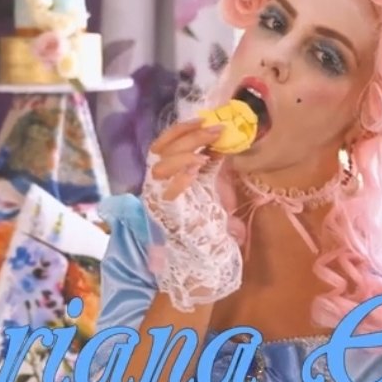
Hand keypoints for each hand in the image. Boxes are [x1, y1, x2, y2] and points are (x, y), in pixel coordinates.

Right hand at [140, 118, 242, 311]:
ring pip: (160, 166)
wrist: (204, 262)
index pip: (163, 145)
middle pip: (161, 150)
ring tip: (206, 153)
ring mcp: (159, 200)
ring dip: (185, 153)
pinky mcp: (167, 216)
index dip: (181, 130)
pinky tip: (198, 169)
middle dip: (189, 136)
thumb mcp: (214, 189)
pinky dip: (182, 177)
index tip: (203, 119)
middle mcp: (158, 187)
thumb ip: (214, 168)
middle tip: (215, 131)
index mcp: (167, 178)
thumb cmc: (209, 227)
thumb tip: (223, 143)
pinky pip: (168, 192)